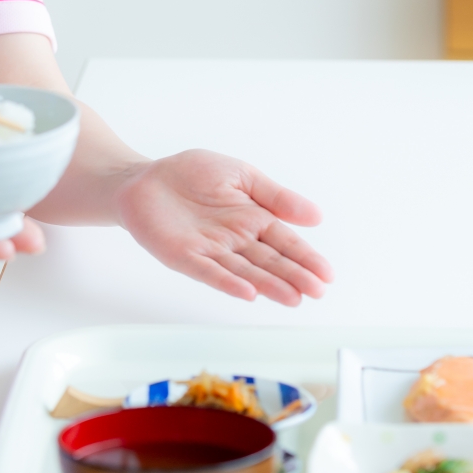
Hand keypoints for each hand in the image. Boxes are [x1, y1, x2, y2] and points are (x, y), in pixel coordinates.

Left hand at [113, 150, 331, 305]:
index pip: (285, 241)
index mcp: (252, 219)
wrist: (146, 177)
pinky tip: (248, 293)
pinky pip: (209, 271)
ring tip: (293, 298)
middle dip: (293, 276)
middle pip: (269, 261)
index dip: (306, 258)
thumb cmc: (193, 174)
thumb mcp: (241, 175)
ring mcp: (211, 251)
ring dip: (268, 285)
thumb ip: (275, 196)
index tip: (327, 275)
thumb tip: (316, 216)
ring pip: (244, 271)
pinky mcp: (185, 257)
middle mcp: (235, 240)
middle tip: (316, 291)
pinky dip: (228, 282)